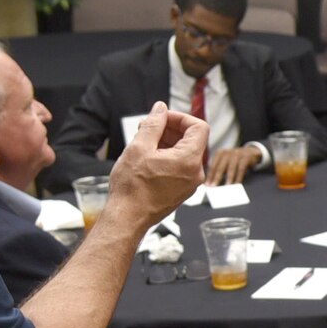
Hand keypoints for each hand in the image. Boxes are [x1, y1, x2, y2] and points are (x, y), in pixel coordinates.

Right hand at [107, 103, 207, 228]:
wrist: (127, 218)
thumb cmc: (132, 188)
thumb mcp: (139, 147)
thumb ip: (153, 124)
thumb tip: (161, 109)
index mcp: (189, 160)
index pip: (198, 127)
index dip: (180, 117)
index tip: (162, 117)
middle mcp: (195, 173)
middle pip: (192, 140)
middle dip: (170, 129)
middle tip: (148, 127)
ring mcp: (189, 184)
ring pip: (184, 153)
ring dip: (167, 142)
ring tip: (144, 141)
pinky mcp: (181, 191)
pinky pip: (180, 167)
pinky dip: (167, 157)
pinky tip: (148, 157)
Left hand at [207, 145, 260, 186]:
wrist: (250, 152)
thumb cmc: (234, 160)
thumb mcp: (225, 161)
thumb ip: (219, 168)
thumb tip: (212, 182)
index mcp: (219, 154)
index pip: (213, 166)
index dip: (209, 176)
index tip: (207, 185)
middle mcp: (227, 153)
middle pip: (220, 167)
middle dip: (216, 178)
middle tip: (213, 187)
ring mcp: (236, 154)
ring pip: (231, 169)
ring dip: (228, 179)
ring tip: (226, 187)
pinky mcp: (245, 158)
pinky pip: (241, 169)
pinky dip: (238, 177)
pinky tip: (237, 184)